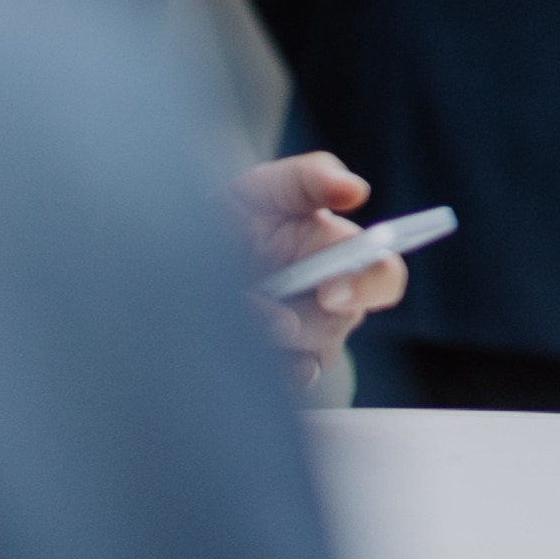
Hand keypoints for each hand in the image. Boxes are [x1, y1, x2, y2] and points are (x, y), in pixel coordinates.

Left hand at [234, 150, 406, 387]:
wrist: (175, 262)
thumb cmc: (235, 218)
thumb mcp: (265, 187)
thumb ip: (310, 178)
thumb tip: (356, 190)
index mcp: (340, 254)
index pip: (384, 276)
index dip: (368, 286)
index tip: (329, 291)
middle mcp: (332, 300)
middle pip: (344, 322)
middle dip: (310, 323)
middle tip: (278, 321)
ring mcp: (306, 338)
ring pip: (311, 354)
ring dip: (274, 340)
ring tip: (235, 313)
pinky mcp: (280, 367)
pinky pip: (285, 380)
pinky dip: (267, 370)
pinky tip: (243, 351)